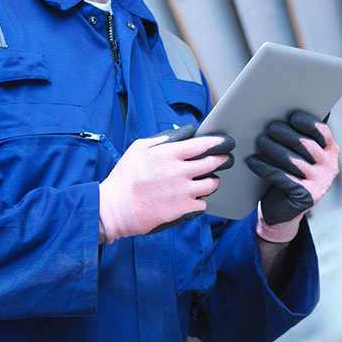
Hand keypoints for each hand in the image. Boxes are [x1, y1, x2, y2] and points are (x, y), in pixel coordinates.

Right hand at [99, 133, 228, 242]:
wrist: (114, 208)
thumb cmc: (124, 177)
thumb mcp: (139, 147)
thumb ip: (163, 138)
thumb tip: (184, 132)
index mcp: (170, 154)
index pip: (203, 144)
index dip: (219, 142)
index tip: (226, 143)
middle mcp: (180, 171)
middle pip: (214, 163)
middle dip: (223, 159)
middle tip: (226, 159)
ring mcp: (183, 191)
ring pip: (212, 184)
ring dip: (212, 181)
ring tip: (208, 181)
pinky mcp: (183, 210)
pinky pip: (203, 204)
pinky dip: (200, 201)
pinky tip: (193, 198)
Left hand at [249, 109, 338, 239]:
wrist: (283, 210)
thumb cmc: (289, 173)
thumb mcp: (298, 154)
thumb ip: (300, 135)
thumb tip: (291, 105)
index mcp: (331, 151)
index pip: (322, 132)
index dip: (307, 122)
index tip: (291, 116)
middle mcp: (330, 166)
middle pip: (305, 145)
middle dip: (286, 134)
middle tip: (270, 128)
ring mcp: (320, 183)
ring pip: (293, 161)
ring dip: (273, 149)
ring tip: (259, 141)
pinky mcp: (307, 196)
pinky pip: (282, 177)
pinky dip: (265, 168)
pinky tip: (253, 161)